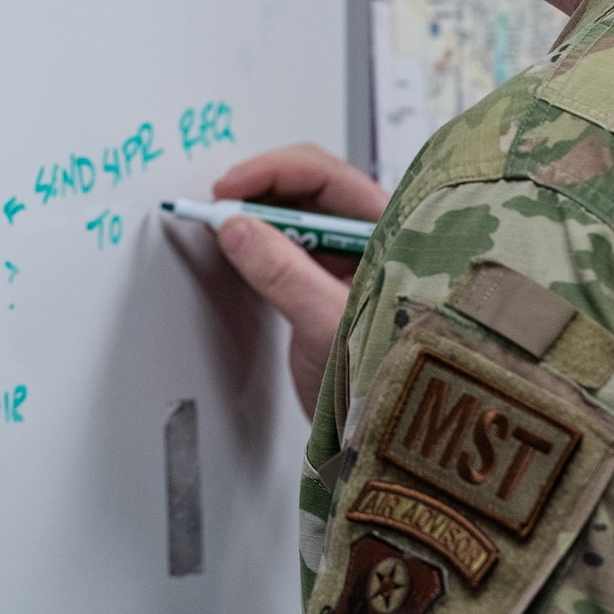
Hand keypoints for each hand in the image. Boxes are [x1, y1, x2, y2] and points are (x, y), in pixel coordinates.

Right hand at [212, 143, 389, 416]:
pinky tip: (239, 249)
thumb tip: (237, 229)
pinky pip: (288, 249)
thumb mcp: (330, 324)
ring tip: (224, 224)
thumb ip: (284, 273)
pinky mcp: (325, 289)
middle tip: (220, 205)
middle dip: (261, 189)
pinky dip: (259, 243)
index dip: (273, 173)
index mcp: (392, 233)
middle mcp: (372, 240)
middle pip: (309, 189)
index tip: (231, 190)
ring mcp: (349, 264)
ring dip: (258, 214)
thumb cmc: (384, 384)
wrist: (383, 440)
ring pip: (296, 218)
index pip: (328, 176)